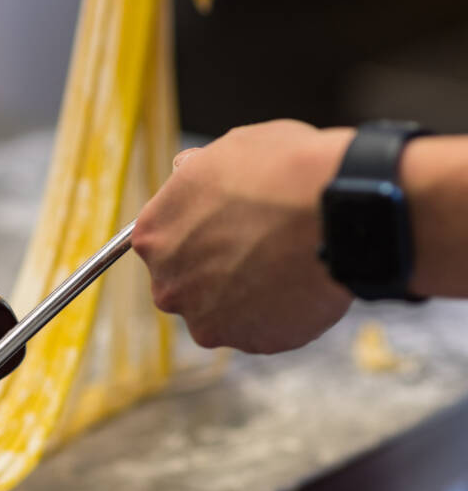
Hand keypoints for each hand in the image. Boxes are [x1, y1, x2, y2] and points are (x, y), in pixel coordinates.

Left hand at [132, 120, 354, 353]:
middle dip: (214, 269)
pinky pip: (258, 330)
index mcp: (153, 235)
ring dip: (243, 295)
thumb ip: (196, 171)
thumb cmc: (284, 171)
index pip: (163, 240)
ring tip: (281, 265)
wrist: (337, 209)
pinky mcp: (248, 342)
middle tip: (255, 247)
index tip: (221, 227)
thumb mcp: (226, 148)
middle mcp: (168, 284)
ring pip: (219, 310)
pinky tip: (297, 286)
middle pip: (185, 281)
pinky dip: (276, 314)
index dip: (196, 231)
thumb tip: (186, 171)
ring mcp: (206, 318)